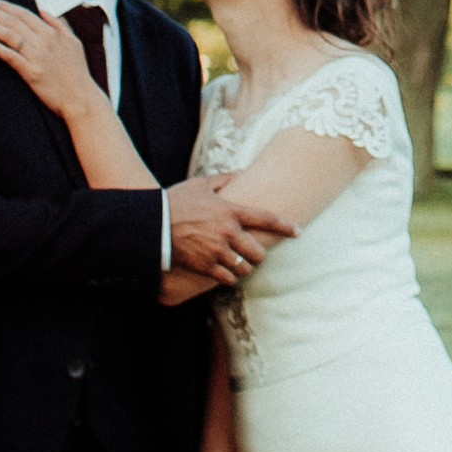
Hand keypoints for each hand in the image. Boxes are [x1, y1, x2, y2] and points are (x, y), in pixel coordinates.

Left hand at [0, 0, 98, 118]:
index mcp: (53, 33)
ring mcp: (38, 57)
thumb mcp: (74, 42)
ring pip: (11, 36)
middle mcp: (45, 42)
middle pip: (15, 22)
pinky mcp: (32, 73)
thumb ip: (60, 24)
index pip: (25, 14)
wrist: (81, 98)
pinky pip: (12, 57)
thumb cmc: (78, 72)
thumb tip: (43, 9)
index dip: (7, 6)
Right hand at [166, 174, 299, 290]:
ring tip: (241, 264)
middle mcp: (229, 233)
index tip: (298, 232)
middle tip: (255, 253)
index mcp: (231, 211)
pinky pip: (228, 279)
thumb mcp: (201, 184)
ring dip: (246, 267)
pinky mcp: (206, 267)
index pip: (268, 219)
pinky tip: (227, 274)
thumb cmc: (176, 202)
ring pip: (246, 268)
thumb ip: (225, 178)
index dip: (286, 226)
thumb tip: (242, 171)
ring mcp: (218, 252)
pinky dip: (230, 278)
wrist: (152, 225)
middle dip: (260, 254)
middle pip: (259, 252)